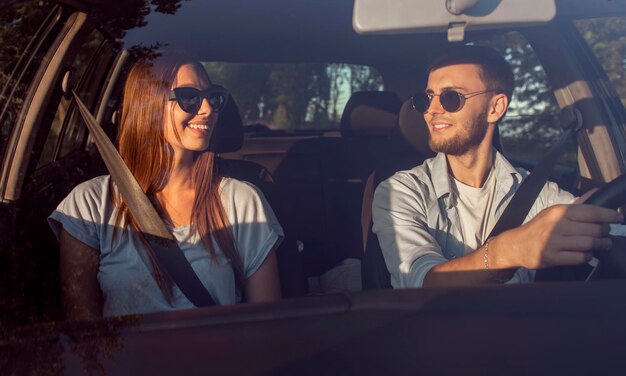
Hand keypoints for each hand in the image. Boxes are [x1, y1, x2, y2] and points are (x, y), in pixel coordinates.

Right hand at [492, 203, 622, 269]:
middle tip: (606, 233)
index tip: (619, 218)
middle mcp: (557, 226)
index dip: (609, 215)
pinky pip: (580, 258)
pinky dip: (587, 256)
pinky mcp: (552, 257)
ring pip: (589, 244)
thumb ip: (577, 205)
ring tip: (602, 244)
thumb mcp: (554, 213)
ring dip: (600, 245)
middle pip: (593, 229)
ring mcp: (554, 242)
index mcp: (559, 212)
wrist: (516, 245)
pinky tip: (586, 253)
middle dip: (604, 232)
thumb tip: (596, 193)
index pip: (591, 211)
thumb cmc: (538, 228)